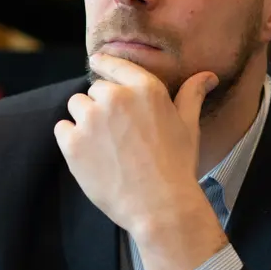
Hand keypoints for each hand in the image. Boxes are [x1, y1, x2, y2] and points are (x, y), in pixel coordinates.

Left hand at [54, 53, 217, 236]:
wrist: (159, 206)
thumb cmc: (177, 166)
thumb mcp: (188, 126)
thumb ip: (191, 95)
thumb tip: (208, 75)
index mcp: (145, 88)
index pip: (115, 65)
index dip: (104, 64)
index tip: (97, 63)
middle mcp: (115, 98)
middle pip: (95, 90)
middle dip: (103, 106)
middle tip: (118, 134)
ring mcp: (91, 120)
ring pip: (77, 107)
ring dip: (85, 121)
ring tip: (104, 146)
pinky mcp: (72, 142)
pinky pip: (62, 129)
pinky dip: (72, 140)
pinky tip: (91, 156)